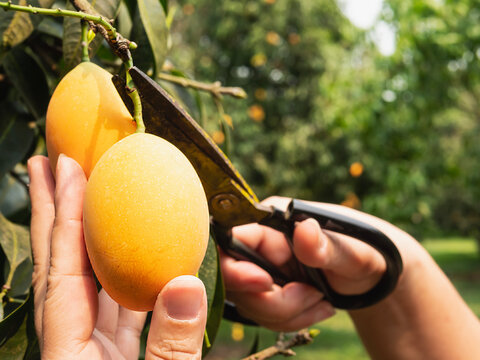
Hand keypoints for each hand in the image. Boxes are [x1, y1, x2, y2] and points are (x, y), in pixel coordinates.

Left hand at [28, 155, 206, 358]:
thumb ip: (172, 347)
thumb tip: (187, 284)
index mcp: (69, 358)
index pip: (63, 273)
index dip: (66, 215)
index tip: (70, 168)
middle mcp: (70, 347)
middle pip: (56, 268)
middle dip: (51, 212)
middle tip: (48, 165)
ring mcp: (88, 351)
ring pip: (83, 283)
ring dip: (86, 236)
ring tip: (88, 195)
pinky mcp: (109, 358)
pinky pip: (111, 303)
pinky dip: (120, 271)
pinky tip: (132, 250)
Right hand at [221, 196, 405, 330]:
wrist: (368, 274)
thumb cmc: (364, 251)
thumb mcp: (353, 251)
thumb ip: (326, 245)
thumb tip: (304, 229)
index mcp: (272, 221)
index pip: (232, 241)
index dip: (238, 269)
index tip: (268, 284)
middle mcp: (258, 243)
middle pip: (234, 280)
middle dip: (273, 301)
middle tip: (313, 296)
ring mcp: (259, 267)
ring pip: (248, 303)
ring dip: (287, 314)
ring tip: (321, 301)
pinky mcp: (264, 289)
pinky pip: (261, 315)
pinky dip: (290, 321)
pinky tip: (317, 308)